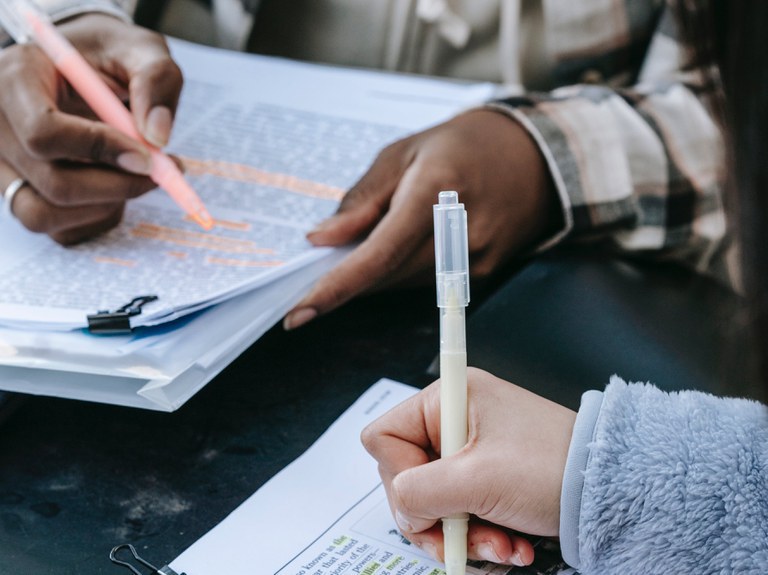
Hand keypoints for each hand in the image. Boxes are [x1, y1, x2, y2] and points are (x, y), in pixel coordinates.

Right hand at [0, 13, 182, 243]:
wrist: (84, 69)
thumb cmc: (110, 57)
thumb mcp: (139, 50)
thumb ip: (155, 81)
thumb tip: (158, 137)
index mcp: (16, 79)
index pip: (44, 132)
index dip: (100, 150)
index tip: (148, 155)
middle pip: (52, 183)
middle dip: (118, 186)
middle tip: (162, 172)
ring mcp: (2, 166)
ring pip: (46, 214)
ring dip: (106, 206)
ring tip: (136, 178)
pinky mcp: (19, 193)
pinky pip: (57, 230)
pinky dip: (98, 219)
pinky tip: (118, 188)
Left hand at [283, 109, 561, 328]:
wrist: (534, 158)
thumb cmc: (461, 146)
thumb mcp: (403, 153)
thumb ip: (362, 199)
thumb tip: (322, 238)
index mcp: (435, 192)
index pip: (377, 254)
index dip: (335, 287)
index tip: (299, 312)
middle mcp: (458, 234)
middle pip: (385, 276)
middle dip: (345, 281)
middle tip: (316, 274)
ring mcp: (474, 259)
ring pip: (401, 284)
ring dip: (372, 276)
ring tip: (361, 249)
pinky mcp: (481, 274)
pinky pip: (424, 284)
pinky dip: (398, 274)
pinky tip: (396, 250)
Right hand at [361, 368, 575, 566]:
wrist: (611, 488)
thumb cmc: (553, 466)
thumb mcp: (477, 479)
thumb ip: (419, 492)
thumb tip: (402, 507)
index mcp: (448, 399)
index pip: (385, 438)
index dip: (398, 476)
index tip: (428, 501)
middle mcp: (455, 420)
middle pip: (407, 477)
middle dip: (435, 518)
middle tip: (461, 538)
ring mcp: (472, 451)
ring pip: (434, 502)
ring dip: (463, 534)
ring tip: (500, 547)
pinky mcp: (487, 477)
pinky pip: (461, 512)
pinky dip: (481, 536)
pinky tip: (510, 546)